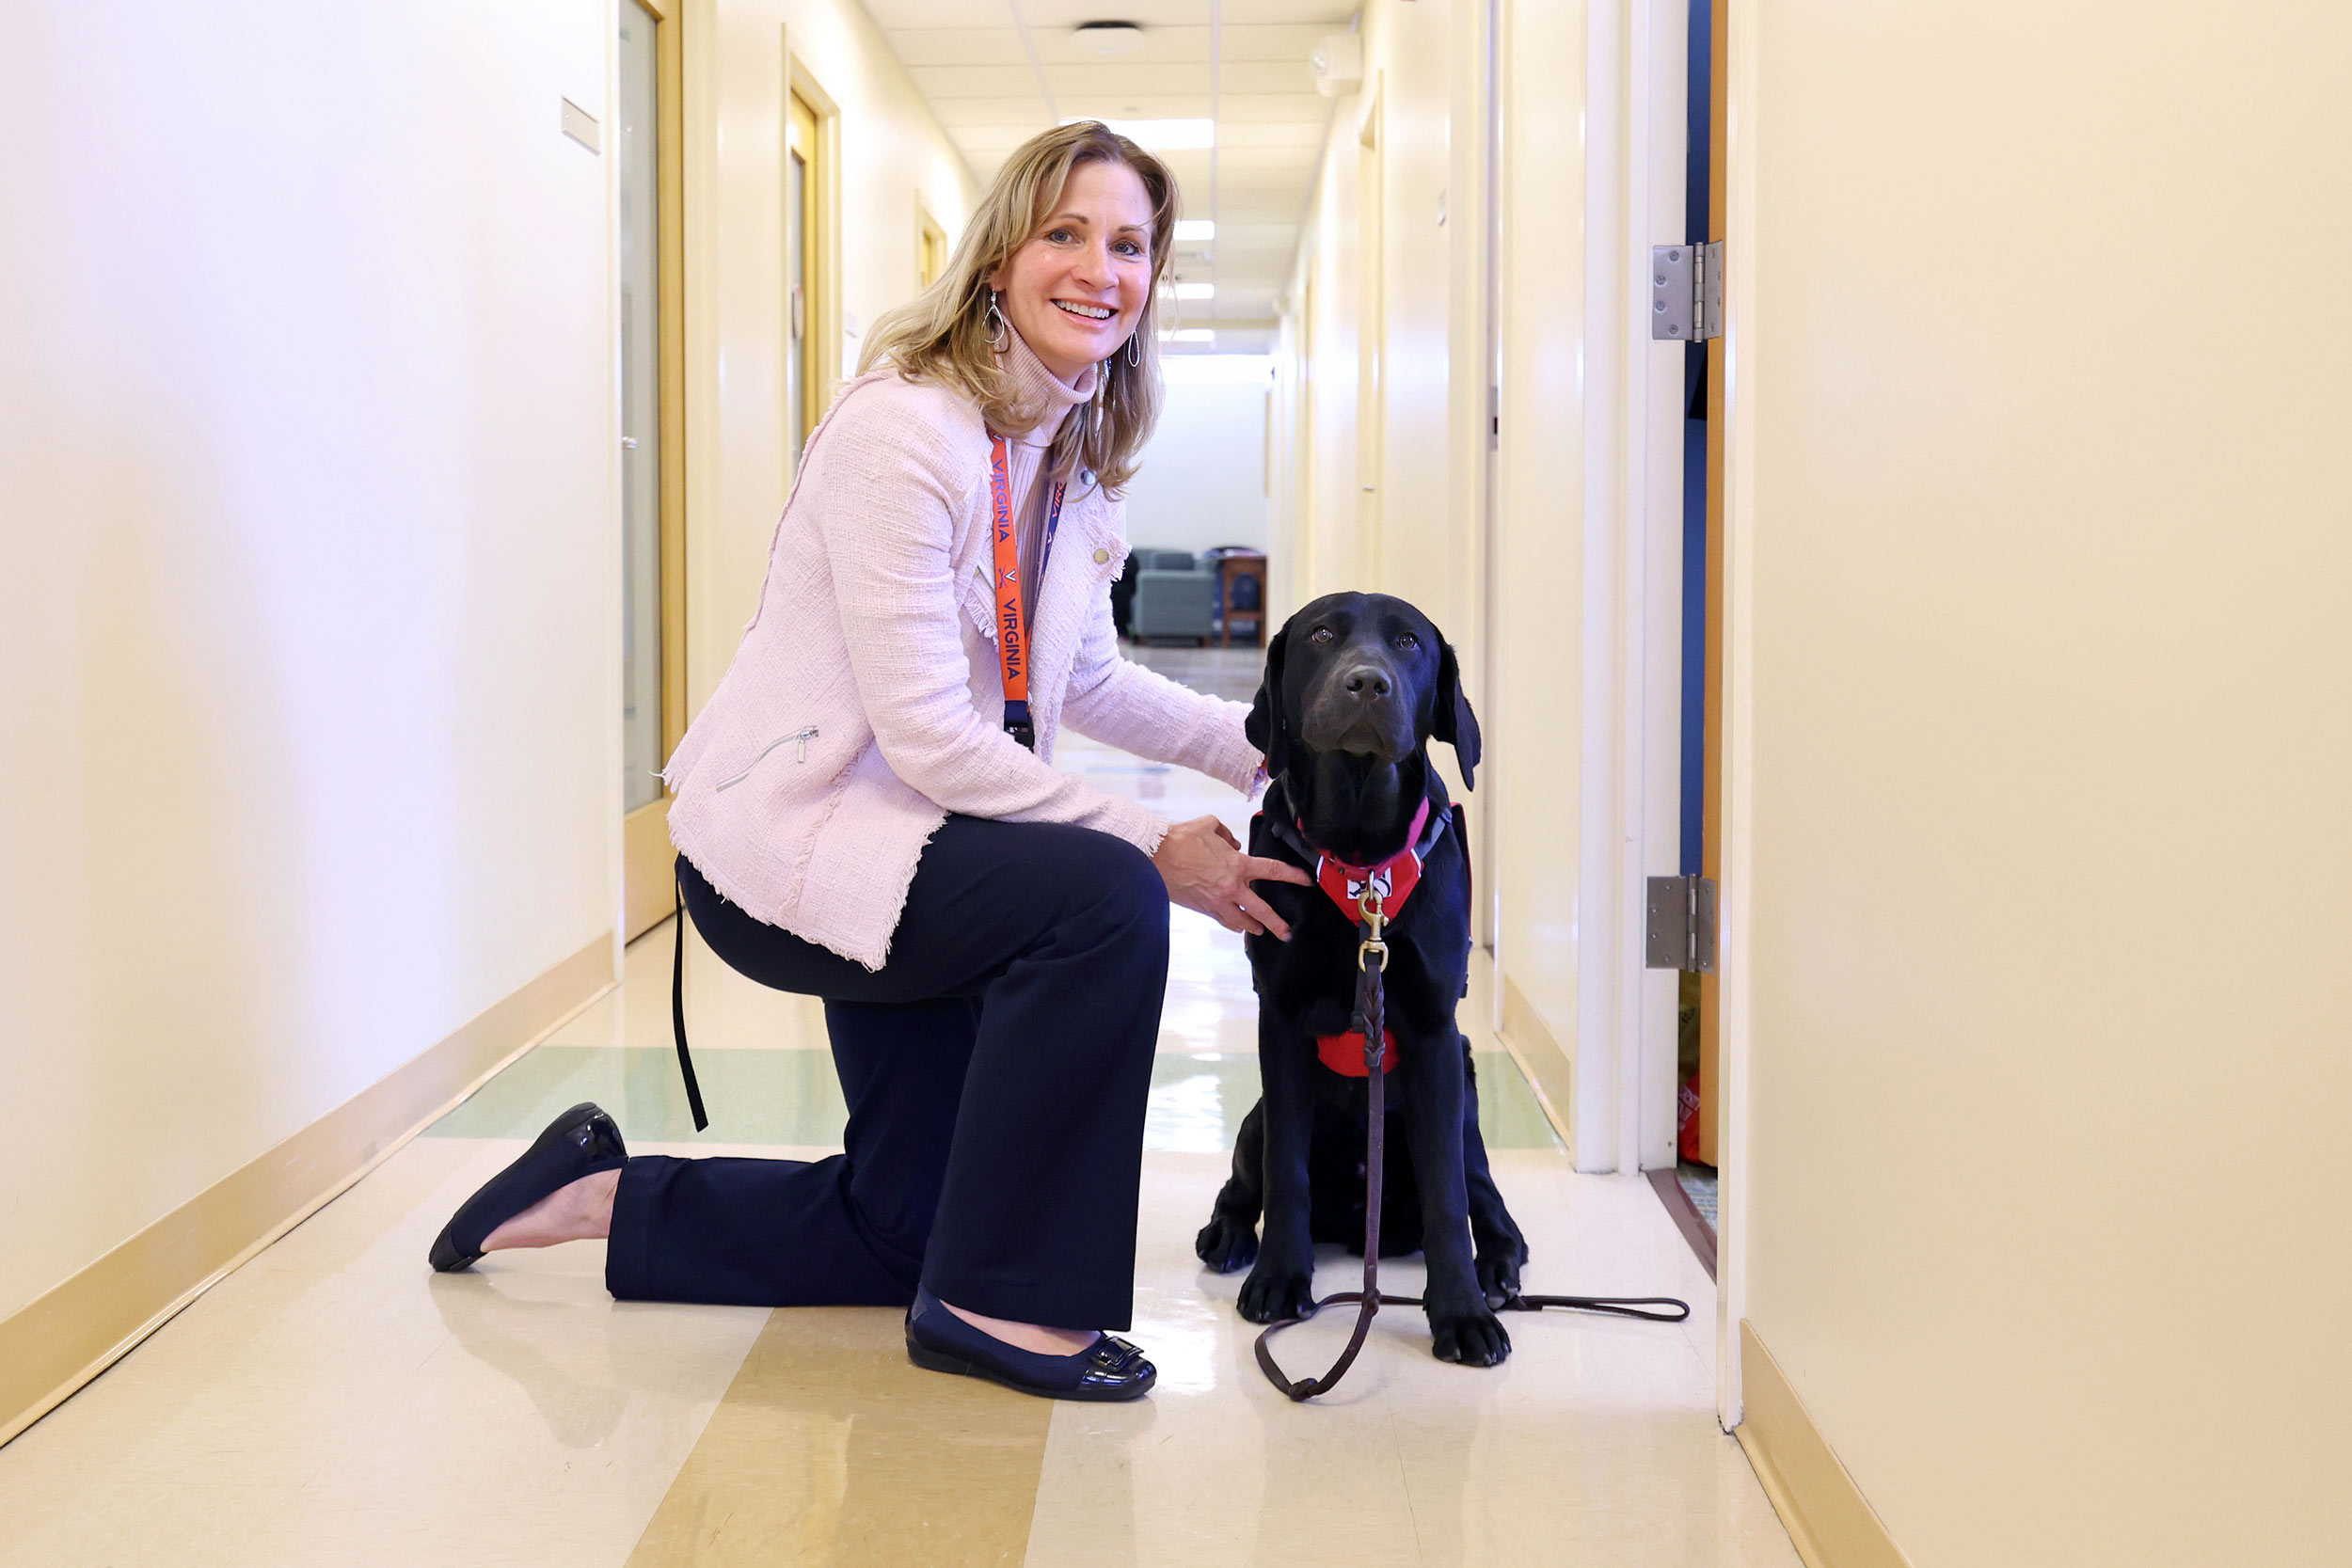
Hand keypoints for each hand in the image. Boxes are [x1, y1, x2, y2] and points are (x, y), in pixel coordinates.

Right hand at [1151, 815, 1313, 938]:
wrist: (1156, 857)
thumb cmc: (1181, 839)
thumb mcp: (1209, 825)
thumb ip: (1228, 834)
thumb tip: (1233, 845)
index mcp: (1238, 864)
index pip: (1273, 871)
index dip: (1293, 877)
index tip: (1307, 882)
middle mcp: (1232, 887)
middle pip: (1262, 910)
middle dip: (1277, 923)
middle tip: (1287, 932)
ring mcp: (1217, 901)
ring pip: (1242, 921)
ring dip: (1253, 926)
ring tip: (1260, 930)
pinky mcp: (1204, 909)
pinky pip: (1223, 921)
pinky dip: (1232, 923)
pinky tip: (1237, 925)